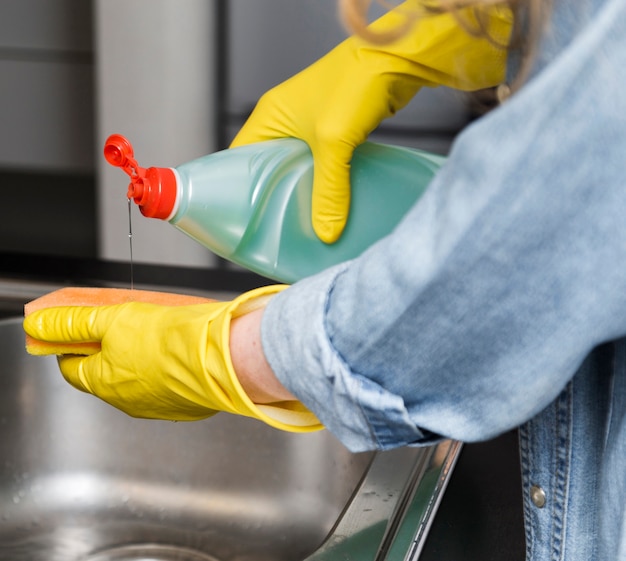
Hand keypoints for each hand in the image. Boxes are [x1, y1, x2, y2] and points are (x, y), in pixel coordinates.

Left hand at [23, 286, 321, 431]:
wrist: (224, 357)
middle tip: (124, 324)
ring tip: (156, 333)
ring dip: (140, 359)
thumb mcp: (115, 320)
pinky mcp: (186, 404)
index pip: (71, 366)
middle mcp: (127, 403)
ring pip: (138, 380)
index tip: (82, 328)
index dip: (73, 344)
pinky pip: (167, 385)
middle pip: (105, 373)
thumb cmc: (172, 341)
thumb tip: (40, 323)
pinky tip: (179, 350)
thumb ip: (75, 323)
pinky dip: (167, 368)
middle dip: (110, 349)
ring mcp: (158, 406)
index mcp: (104, 384)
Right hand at [231, 1, 511, 242]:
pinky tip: (332, 204)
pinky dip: (325, 184)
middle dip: (275, 197)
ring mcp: (310, 125)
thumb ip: (328, 192)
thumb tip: (326, 234)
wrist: (395, 59)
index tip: (248, 219)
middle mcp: (284, 121)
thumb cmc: (354, 86)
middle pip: (270, 168)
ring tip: (305, 224)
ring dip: (304, 192)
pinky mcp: (334, 131)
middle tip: (279, 229)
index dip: (240, 189)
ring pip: (298, 168)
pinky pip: (322, 165)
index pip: (240, 159)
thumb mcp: (334, 144)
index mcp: (269, 117)